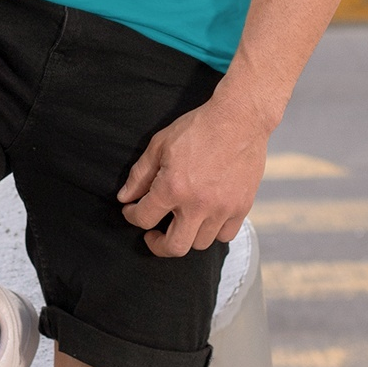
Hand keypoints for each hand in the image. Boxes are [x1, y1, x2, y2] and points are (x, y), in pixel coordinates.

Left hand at [118, 90, 268, 257]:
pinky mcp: (242, 207)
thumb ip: (140, 175)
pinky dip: (214, 232)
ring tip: (182, 221)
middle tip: (153, 234)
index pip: (144, 219)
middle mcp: (197, 204)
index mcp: (173, 188)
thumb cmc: (198, 128)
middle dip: (157, 244)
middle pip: (174, 247)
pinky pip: (225, 235)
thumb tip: (125, 198)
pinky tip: (206, 218)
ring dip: (186, 235)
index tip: (133, 210)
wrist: (239, 119)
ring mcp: (222, 209)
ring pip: (200, 244)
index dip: (132, 216)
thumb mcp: (160, 144)